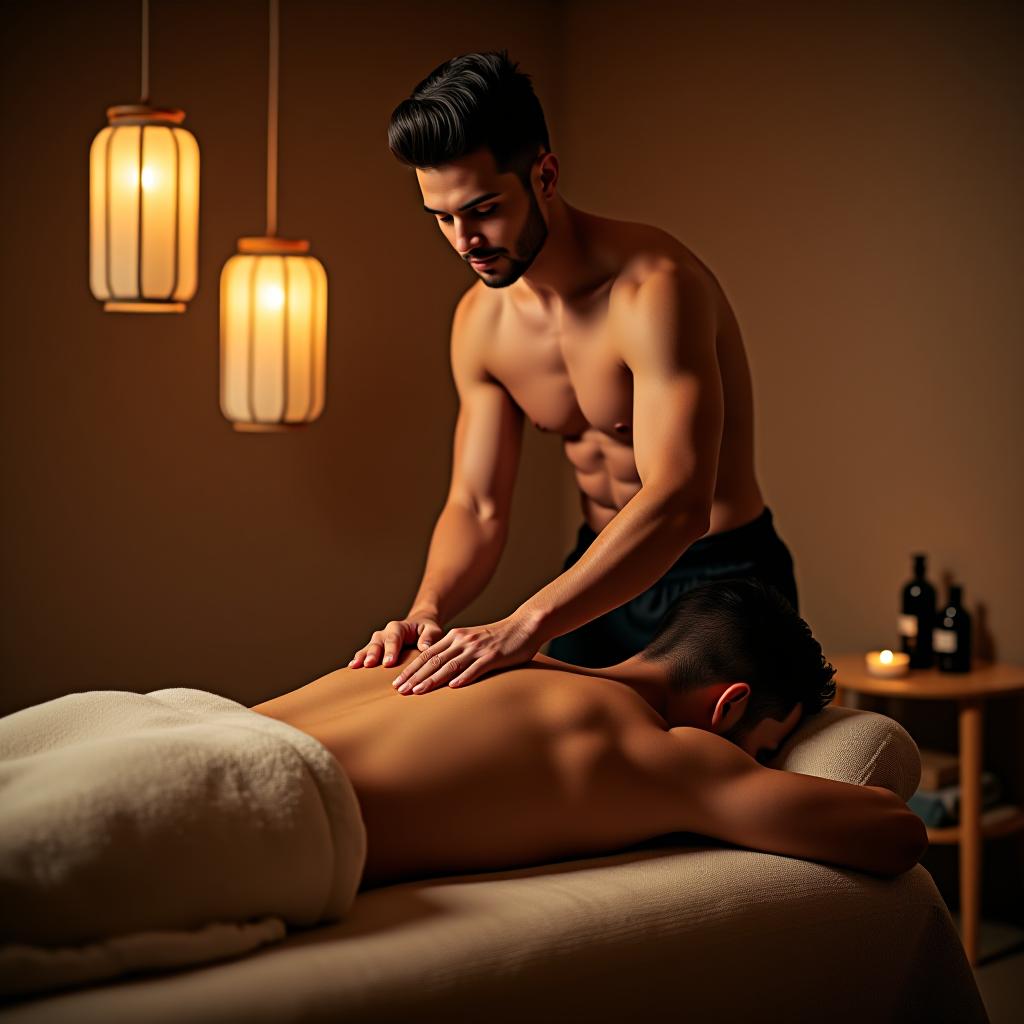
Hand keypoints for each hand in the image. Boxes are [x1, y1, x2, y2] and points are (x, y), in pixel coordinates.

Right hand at [348, 613, 444, 668]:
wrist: (419, 627)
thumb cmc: (427, 630)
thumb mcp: (433, 630)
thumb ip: (430, 636)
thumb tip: (425, 647)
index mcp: (400, 627)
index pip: (394, 637)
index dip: (391, 649)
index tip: (389, 662)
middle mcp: (386, 632)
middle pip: (378, 642)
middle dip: (373, 653)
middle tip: (369, 664)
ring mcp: (378, 641)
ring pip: (368, 647)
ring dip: (362, 656)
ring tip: (355, 665)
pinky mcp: (375, 649)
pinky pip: (365, 653)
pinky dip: (358, 659)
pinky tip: (352, 667)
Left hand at [391, 612, 542, 693]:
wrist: (524, 626)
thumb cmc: (499, 638)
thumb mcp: (473, 640)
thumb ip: (457, 652)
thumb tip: (440, 672)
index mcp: (455, 636)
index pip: (427, 654)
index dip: (411, 669)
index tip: (397, 682)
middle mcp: (463, 641)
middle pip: (433, 660)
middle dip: (414, 676)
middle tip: (399, 691)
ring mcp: (477, 648)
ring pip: (450, 665)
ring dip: (432, 680)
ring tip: (417, 692)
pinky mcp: (493, 656)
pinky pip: (476, 668)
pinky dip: (463, 677)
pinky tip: (453, 687)